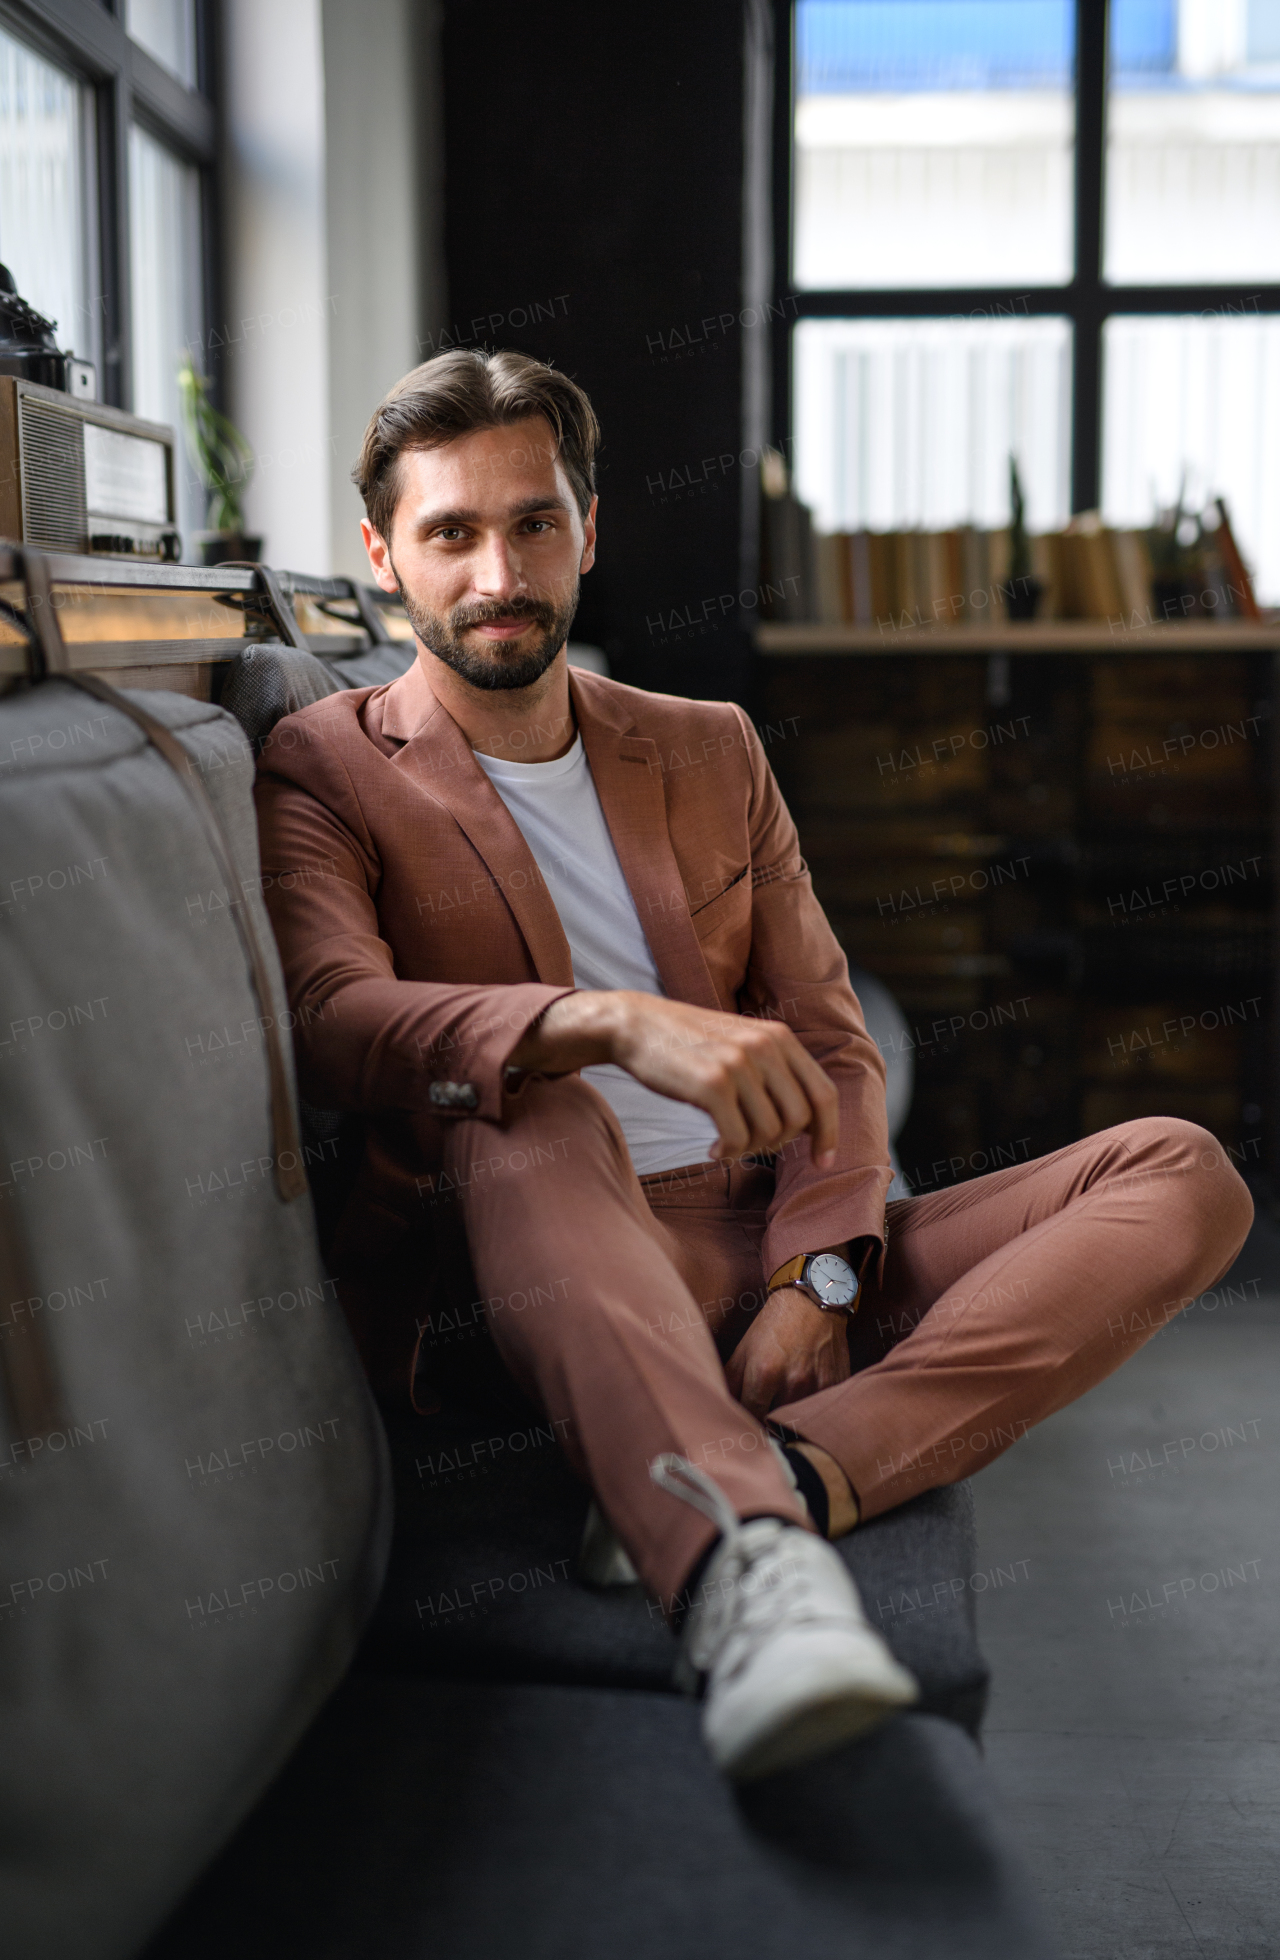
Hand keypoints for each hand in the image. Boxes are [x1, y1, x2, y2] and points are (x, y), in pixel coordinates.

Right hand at [508, 990, 838, 1165]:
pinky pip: (738, 1139)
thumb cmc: (690, 1044)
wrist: (637, 1025)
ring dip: (750, 1149)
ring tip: (727, 1144)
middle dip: (780, 1143)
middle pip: (800, 1119)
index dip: (829, 1132)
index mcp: (779, 1037)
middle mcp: (765, 1047)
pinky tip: (713, 1149)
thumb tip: (808, 1124)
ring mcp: (739, 1064)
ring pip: (770, 1132)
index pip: (823, 1093)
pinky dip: (728, 1153)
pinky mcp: (712, 1084)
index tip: (822, 1161)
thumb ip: (776, 1072)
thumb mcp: (743, 1044)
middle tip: (752, 1145)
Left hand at [724, 1285, 850, 1418]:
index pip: (753, 1416)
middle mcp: (793, 1381)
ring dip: (792, 1417)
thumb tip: (719, 1404)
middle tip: (767, 1418)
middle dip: (770, 1421)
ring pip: (800, 1418)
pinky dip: (812, 1408)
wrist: (813, 1302)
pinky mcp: (837, 1383)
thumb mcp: (745, 1349)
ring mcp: (818, 1384)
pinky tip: (807, 1397)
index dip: (750, 1422)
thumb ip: (730, 1380)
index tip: (749, 1423)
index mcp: (764, 1373)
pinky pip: (821, 1408)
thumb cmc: (774, 1325)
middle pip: (777, 1421)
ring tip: (787, 1408)